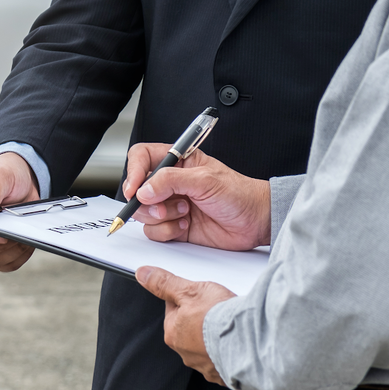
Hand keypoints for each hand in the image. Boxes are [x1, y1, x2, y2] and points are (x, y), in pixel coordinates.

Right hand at [123, 144, 271, 250]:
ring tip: (185, 213)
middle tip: (165, 206)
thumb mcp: (205, 180)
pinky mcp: (173, 226)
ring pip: (142, 213)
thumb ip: (171, 181)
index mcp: (176, 162)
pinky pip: (153, 231)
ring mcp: (170, 205)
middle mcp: (169, 183)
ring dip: (161, 217)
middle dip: (148, 202)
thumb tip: (144, 190)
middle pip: (137, 190)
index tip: (135, 190)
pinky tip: (186, 226)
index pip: (141, 157)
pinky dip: (167, 232)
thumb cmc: (239, 194)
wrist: (256, 222)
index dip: (133, 172)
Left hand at [136, 266, 233, 384]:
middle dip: (202, 319)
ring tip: (229, 325)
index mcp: (173, 333)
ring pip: (207, 345)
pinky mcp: (223, 375)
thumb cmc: (219, 317)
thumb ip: (164, 283)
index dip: (188, 299)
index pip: (175, 310)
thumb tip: (143, 275)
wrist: (249, 341)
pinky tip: (236, 341)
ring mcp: (205, 366)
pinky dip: (228, 351)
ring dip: (215, 336)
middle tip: (217, 309)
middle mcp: (185, 353)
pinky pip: (223, 359)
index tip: (200, 296)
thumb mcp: (189, 291)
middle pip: (190, 329)